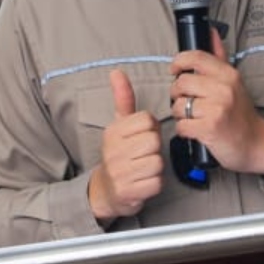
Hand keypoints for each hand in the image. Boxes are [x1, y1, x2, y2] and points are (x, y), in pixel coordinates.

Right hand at [87, 70, 163, 222]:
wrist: (106, 190)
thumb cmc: (118, 153)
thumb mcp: (119, 124)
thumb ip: (123, 98)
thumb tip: (117, 72)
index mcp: (113, 131)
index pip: (148, 120)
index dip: (151, 128)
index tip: (141, 136)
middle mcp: (113, 151)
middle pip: (154, 141)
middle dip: (154, 148)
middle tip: (143, 154)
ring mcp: (119, 172)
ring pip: (157, 162)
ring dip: (155, 166)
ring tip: (143, 167)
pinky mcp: (128, 192)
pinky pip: (156, 182)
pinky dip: (154, 183)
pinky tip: (143, 181)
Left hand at [170, 29, 263, 176]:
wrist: (257, 143)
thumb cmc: (242, 113)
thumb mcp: (234, 81)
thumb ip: (219, 57)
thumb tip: (211, 32)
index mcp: (228, 75)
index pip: (196, 58)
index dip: (179, 61)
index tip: (175, 69)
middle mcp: (223, 89)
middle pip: (181, 83)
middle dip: (177, 94)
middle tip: (186, 100)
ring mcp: (216, 109)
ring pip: (178, 105)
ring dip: (180, 114)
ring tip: (193, 117)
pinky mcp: (209, 128)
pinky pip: (181, 125)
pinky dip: (184, 130)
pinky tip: (195, 129)